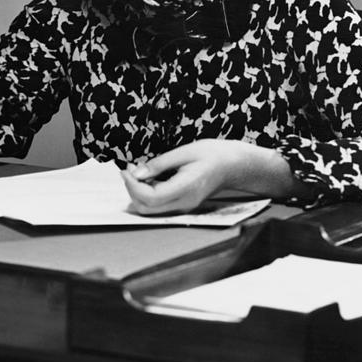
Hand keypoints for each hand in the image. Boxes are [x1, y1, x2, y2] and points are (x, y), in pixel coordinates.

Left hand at [121, 139, 295, 214]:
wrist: (235, 165)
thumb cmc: (214, 154)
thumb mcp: (185, 152)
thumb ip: (159, 164)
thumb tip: (136, 173)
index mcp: (186, 189)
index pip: (150, 197)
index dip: (133, 186)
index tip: (126, 170)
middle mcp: (184, 203)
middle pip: (147, 208)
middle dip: (132, 191)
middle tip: (128, 170)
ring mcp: (184, 206)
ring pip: (151, 210)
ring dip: (138, 193)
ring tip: (137, 172)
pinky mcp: (184, 204)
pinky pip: (159, 206)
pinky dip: (148, 194)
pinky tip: (148, 178)